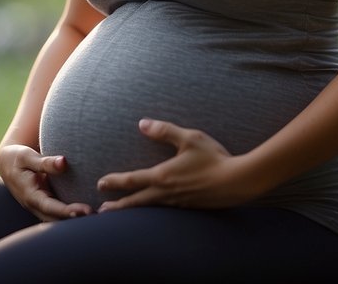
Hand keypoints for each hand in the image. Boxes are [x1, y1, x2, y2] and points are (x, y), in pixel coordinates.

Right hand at [0, 143, 91, 221]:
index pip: (50, 207)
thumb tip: (64, 162)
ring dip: (76, 221)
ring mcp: (42, 208)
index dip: (66, 211)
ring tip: (99, 218)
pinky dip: (73, 216)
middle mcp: (36, 206)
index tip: (84, 211)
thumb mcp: (28, 156)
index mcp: (30, 196)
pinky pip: (61, 215)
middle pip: (57, 220)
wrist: (8, 164)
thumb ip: (45, 162)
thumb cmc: (18, 158)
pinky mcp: (48, 205)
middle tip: (97, 217)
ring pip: (59, 221)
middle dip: (76, 220)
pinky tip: (91, 214)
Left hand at [95, 119, 259, 211]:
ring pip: (149, 210)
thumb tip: (142, 123)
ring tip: (123, 214)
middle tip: (102, 210)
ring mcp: (178, 204)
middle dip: (118, 206)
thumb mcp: (189, 138)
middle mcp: (166, 193)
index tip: (100, 184)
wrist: (237, 181)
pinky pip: (165, 212)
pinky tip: (154, 213)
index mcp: (163, 176)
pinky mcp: (189, 208)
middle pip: (136, 202)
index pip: (132, 180)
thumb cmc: (213, 157)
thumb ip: (165, 131)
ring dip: (133, 211)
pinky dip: (152, 214)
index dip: (114, 182)